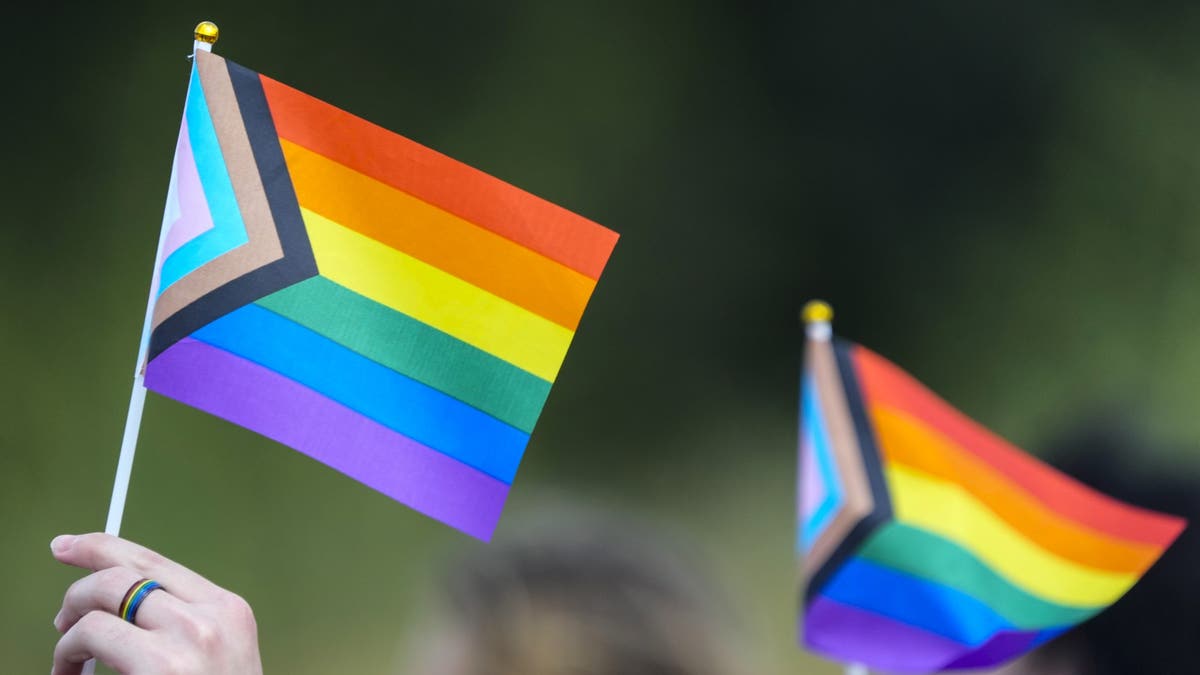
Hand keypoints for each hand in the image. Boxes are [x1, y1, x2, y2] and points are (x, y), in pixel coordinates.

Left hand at [50, 533, 263, 674]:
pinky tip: (69, 673)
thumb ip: (181, 625)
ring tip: (66, 657)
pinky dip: (66, 653)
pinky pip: (92, 636)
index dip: (104, 547)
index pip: (156, 561)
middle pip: (124, 571)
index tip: (68, 546)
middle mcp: (210, 616)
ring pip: (102, 597)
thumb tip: (117, 605)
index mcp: (228, 609)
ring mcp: (187, 640)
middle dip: (77, 588)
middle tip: (60, 618)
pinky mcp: (161, 667)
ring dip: (69, 626)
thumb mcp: (218, 658)